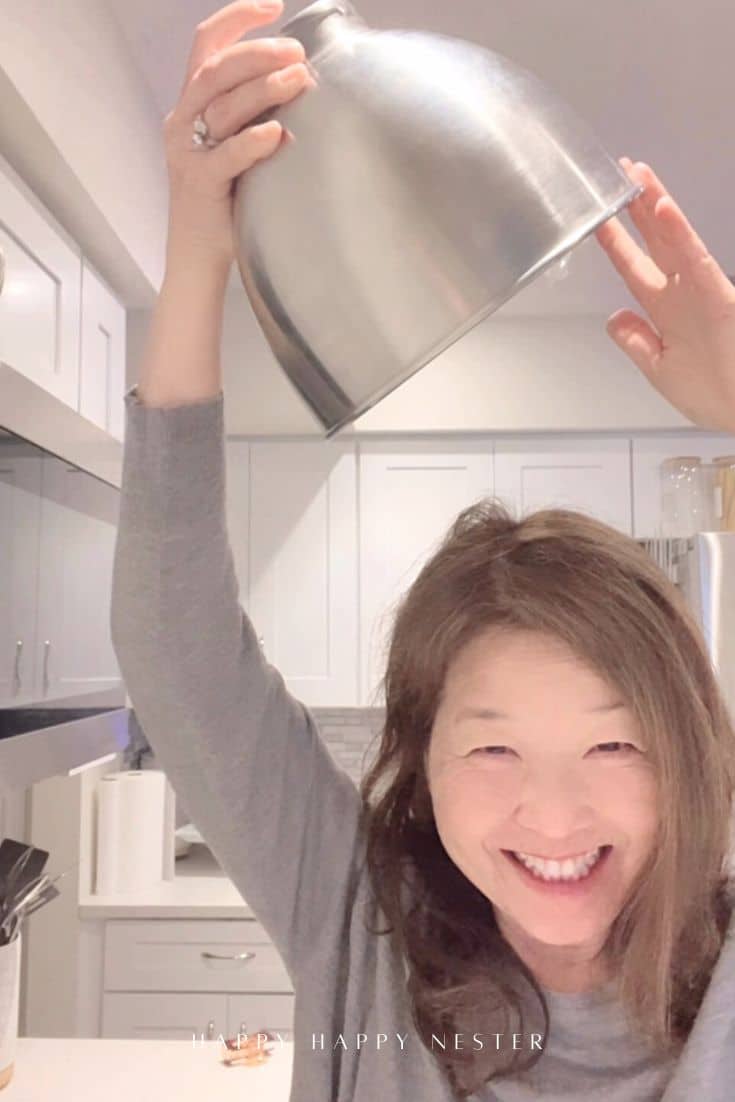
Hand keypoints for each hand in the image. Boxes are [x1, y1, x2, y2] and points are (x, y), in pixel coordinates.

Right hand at [162, 0, 314, 267]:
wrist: (197, 259)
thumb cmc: (225, 203)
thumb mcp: (235, 149)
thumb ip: (253, 117)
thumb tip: (300, 84)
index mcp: (191, 106)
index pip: (206, 46)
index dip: (236, 19)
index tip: (273, 6)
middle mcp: (183, 122)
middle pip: (216, 69)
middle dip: (258, 53)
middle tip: (297, 53)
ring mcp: (188, 152)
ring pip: (222, 106)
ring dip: (264, 88)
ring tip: (300, 81)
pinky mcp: (200, 185)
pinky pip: (225, 156)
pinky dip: (252, 142)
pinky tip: (278, 134)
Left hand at [595, 159, 734, 432]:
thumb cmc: (718, 397)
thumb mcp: (661, 371)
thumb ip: (636, 342)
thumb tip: (614, 317)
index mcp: (669, 314)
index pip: (635, 269)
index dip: (617, 243)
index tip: (599, 219)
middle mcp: (684, 296)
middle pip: (656, 242)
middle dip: (639, 208)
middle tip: (622, 171)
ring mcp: (703, 293)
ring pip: (675, 239)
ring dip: (657, 205)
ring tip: (639, 174)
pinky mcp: (720, 298)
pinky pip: (696, 260)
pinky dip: (680, 235)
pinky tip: (663, 210)